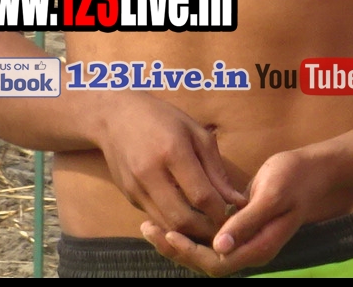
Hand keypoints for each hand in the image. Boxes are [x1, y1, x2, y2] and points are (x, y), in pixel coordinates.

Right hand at [93, 93, 245, 240]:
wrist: (116, 118)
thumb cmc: (165, 120)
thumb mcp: (197, 134)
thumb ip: (216, 169)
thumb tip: (236, 200)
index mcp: (173, 153)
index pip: (201, 195)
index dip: (221, 211)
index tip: (236, 216)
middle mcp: (150, 174)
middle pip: (181, 218)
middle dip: (205, 230)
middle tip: (223, 230)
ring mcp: (135, 188)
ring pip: (165, 224)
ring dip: (189, 233)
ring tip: (208, 228)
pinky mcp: (129, 197)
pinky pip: (154, 218)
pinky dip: (172, 225)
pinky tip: (188, 220)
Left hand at [142, 147, 332, 275]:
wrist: (314, 170)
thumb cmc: (294, 177)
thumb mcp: (272, 195)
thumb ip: (246, 222)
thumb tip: (219, 246)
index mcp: (260, 247)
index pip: (216, 262)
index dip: (189, 251)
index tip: (168, 231)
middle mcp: (251, 252)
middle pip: (205, 263)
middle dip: (175, 249)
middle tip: (147, 227)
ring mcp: (246, 243)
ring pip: (204, 254)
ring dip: (177, 243)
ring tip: (151, 226)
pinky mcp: (241, 232)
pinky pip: (209, 241)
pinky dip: (189, 234)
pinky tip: (172, 220)